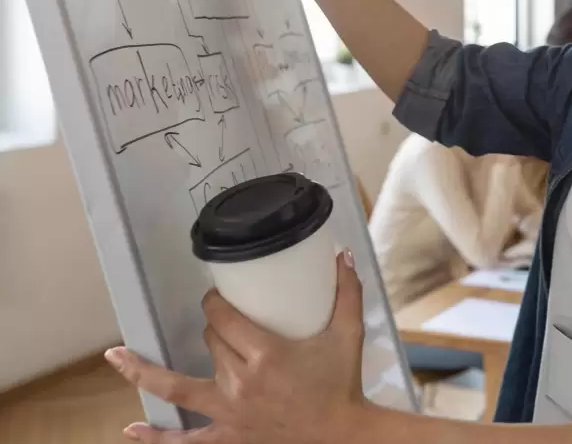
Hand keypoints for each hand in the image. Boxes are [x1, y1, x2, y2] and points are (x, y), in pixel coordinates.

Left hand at [106, 252, 370, 443]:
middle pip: (211, 343)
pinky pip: (187, 441)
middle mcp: (240, 382)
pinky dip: (157, 438)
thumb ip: (347, 292)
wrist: (343, 435)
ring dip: (145, 372)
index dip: (215, 304)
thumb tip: (342, 253)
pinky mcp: (229, 437)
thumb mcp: (348, 334)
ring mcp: (229, 413)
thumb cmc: (343, 384)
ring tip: (116, 357)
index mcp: (265, 355)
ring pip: (179, 387)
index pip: (224, 320)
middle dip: (213, 329)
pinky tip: (131, 429)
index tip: (216, 297)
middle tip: (225, 323)